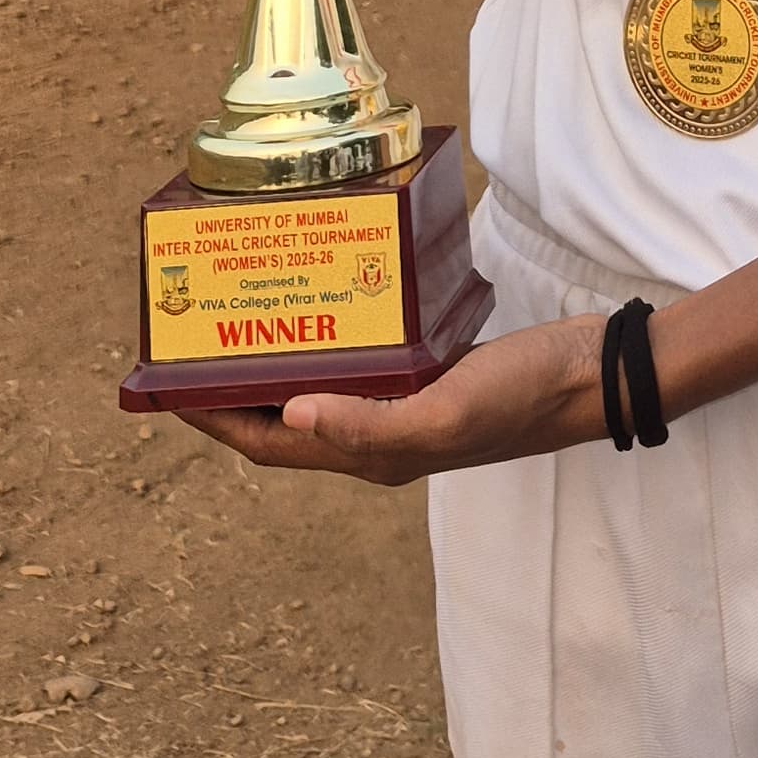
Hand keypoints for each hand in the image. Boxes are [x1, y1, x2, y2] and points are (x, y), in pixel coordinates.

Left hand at [175, 313, 601, 484]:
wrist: (591, 375)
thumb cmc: (523, 397)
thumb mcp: (446, 412)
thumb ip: (371, 424)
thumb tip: (292, 416)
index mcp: (375, 455)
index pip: (271, 444)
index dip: (215, 420)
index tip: (167, 388)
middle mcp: (382, 436)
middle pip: (287, 419)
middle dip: (235, 389)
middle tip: (195, 341)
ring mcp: (407, 406)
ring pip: (322, 389)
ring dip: (280, 361)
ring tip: (245, 316)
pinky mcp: (431, 374)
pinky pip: (361, 362)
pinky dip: (330, 339)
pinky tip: (326, 302)